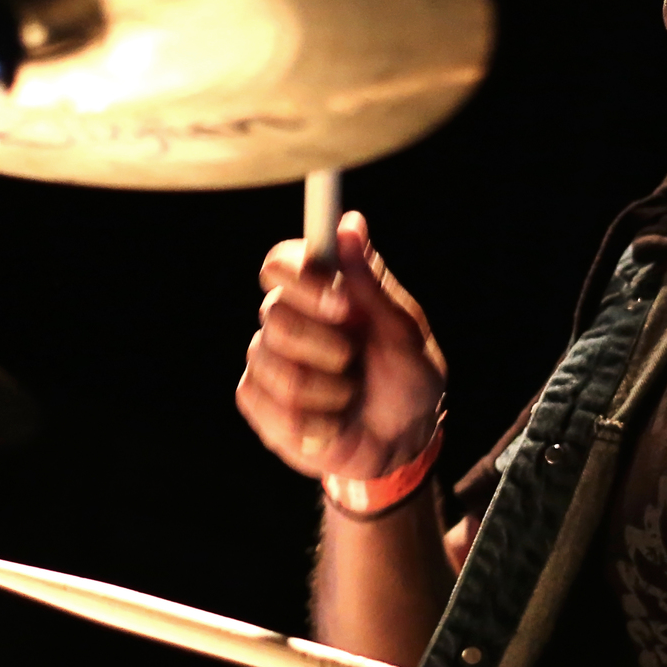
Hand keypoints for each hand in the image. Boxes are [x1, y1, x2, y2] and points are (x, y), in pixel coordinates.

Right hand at [236, 211, 446, 483]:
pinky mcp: (258, 402)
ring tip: (348, 396)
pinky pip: (269, 404)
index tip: (341, 305)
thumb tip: (350, 224)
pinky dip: (314, 421)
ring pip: (274, 366)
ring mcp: (267, 360)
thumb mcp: (403, 332)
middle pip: (274, 316)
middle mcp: (287, 318)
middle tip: (354, 360)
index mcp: (320, 291)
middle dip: (326, 345)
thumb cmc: (407, 379)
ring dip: (327, 389)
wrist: (402, 441)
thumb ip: (372, 283)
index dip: (303, 281)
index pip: (279, 263)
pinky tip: (331, 422)